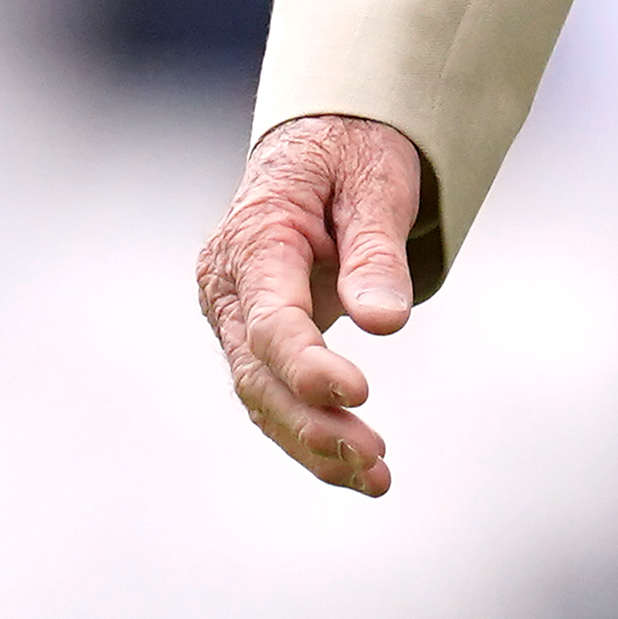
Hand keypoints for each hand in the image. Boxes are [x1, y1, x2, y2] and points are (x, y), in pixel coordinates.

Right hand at [196, 111, 427, 495]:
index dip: (308, 364)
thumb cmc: (354, 152)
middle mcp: (230, 288)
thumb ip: (375, 252)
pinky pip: (278, 395)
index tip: (359, 393)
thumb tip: (386, 324)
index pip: (270, 320)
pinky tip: (357, 471)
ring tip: (377, 478)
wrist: (325, 140)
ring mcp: (239, 317)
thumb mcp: (376, 182)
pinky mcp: (260, 339)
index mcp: (254, 239)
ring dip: (314, 444)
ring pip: (263, 397)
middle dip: (312, 423)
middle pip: (258, 373)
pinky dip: (314, 434)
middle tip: (374, 458)